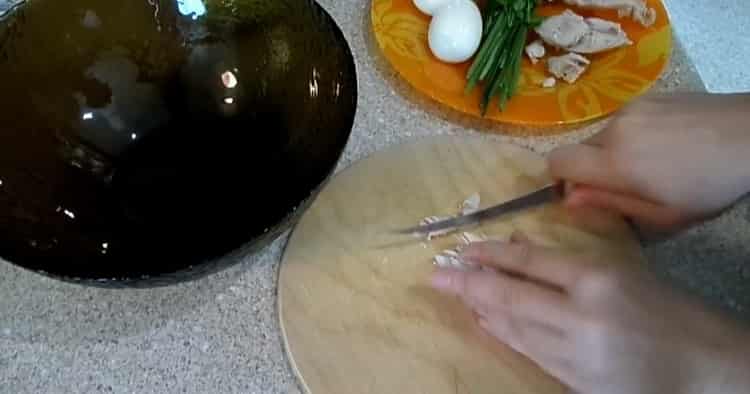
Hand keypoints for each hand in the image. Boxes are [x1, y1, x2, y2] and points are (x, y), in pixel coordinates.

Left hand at [430, 235, 749, 393]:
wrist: (703, 366)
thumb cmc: (666, 309)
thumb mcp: (622, 270)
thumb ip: (572, 259)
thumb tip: (518, 244)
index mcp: (599, 278)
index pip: (532, 260)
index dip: (493, 253)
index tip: (464, 249)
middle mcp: (582, 315)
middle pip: (512, 296)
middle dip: (468, 284)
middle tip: (435, 275)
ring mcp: (577, 353)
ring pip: (514, 327)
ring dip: (481, 310)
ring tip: (457, 294)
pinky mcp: (575, 381)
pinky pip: (529, 353)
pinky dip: (504, 336)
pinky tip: (487, 323)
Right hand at [548, 93, 749, 231]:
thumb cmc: (709, 186)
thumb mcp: (663, 214)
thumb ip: (610, 205)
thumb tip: (569, 200)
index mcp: (615, 161)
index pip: (557, 162)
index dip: (561, 179)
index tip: (583, 193)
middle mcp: (614, 128)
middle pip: (580, 150)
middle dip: (593, 169)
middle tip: (628, 185)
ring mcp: (631, 108)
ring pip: (603, 136)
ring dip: (614, 152)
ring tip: (653, 163)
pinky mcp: (648, 96)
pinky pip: (624, 120)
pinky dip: (633, 135)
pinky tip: (666, 144)